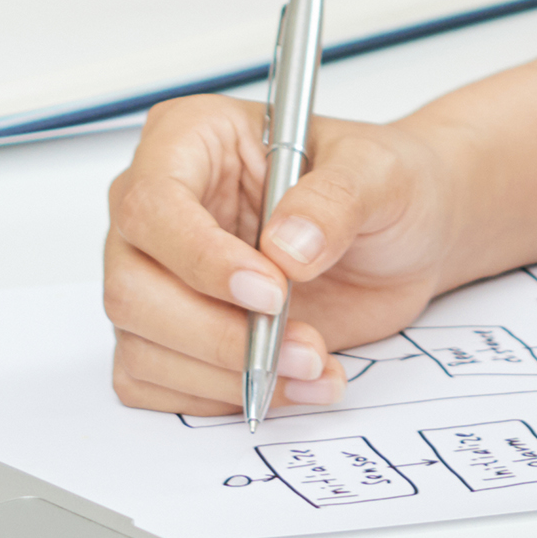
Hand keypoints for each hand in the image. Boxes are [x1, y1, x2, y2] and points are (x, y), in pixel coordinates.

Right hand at [101, 94, 480, 415]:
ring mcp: (159, 275)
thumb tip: (288, 246)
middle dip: (217, 334)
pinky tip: (290, 383)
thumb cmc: (382, 185)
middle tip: (301, 345)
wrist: (405, 237)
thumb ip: (335, 200)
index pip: (152, 204)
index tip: (271, 291)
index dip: (200, 258)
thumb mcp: (379, 173)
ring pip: (142, 344)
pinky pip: (158, 382)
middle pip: (131, 287)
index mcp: (191, 141)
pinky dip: (223, 397)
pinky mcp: (173, 333)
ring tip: (312, 364)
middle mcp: (160, 210)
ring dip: (229, 373)